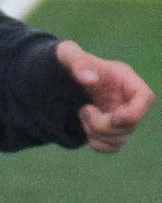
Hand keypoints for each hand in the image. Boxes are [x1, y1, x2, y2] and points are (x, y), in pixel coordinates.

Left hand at [55, 38, 151, 153]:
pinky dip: (98, 145)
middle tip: (83, 110)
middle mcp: (126, 98)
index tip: (112, 116)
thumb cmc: (65, 62)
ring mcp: (119, 114)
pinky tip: (84, 129)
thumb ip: (78, 62)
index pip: (145, 97)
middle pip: (132, 123)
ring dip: (97, 134)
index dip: (133, 112)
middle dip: (104, 124)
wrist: (56, 77)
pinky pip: (113, 146)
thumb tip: (90, 79)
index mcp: (123, 78)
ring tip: (81, 114)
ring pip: (121, 138)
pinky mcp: (109, 128)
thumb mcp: (66, 55)